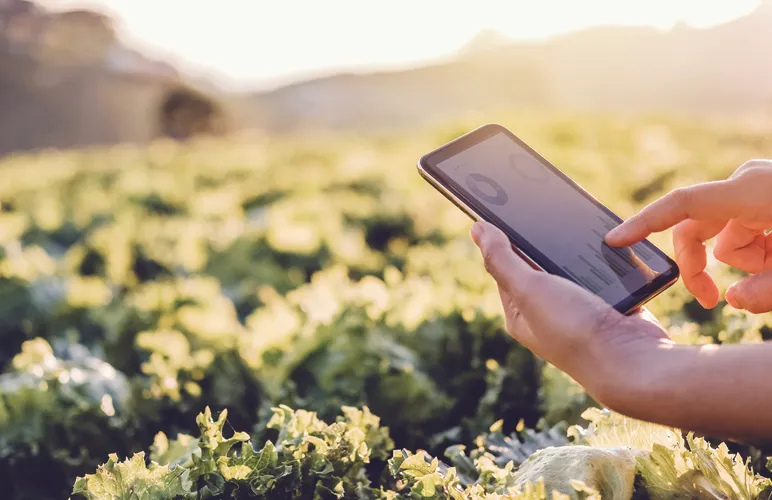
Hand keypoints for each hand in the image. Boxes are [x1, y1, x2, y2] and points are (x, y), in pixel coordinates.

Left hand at [470, 221, 669, 400]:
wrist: (633, 361)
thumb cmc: (574, 329)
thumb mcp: (529, 288)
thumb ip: (502, 259)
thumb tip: (476, 230)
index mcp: (520, 313)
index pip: (505, 267)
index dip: (505, 239)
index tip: (508, 207)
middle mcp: (547, 314)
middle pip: (540, 265)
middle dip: (543, 241)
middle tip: (544, 208)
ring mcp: (580, 310)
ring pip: (573, 267)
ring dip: (576, 250)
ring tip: (574, 222)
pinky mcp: (609, 305)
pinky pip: (602, 274)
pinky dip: (603, 260)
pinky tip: (606, 242)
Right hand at [606, 160, 771, 311]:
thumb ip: (765, 290)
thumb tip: (733, 300)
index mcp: (750, 191)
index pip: (682, 204)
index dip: (643, 223)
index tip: (614, 241)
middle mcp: (745, 184)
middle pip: (694, 229)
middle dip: (700, 265)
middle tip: (711, 300)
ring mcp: (752, 187)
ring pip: (722, 235)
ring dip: (747, 260)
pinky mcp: (760, 194)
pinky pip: (740, 228)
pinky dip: (756, 249)